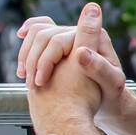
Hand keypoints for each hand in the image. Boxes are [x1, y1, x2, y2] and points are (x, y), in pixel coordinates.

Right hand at [17, 10, 129, 124]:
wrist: (107, 101)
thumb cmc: (112, 93)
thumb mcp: (111, 82)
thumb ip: (99, 67)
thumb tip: (81, 52)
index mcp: (96, 38)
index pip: (59, 40)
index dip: (46, 59)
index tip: (41, 80)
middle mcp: (82, 34)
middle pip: (44, 35)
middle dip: (33, 59)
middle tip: (31, 84)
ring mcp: (70, 38)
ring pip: (37, 34)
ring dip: (26, 55)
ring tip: (25, 77)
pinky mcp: (61, 46)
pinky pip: (37, 37)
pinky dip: (27, 47)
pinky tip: (23, 61)